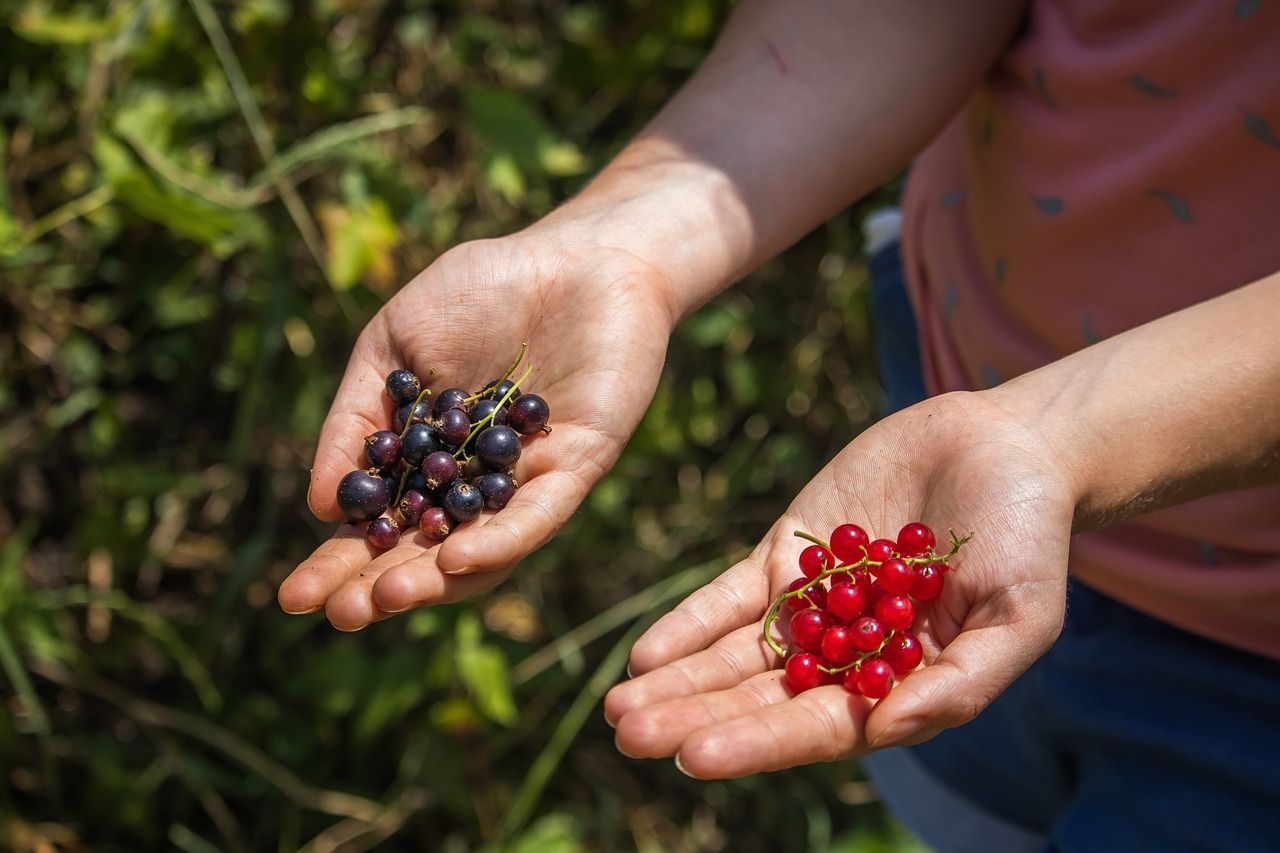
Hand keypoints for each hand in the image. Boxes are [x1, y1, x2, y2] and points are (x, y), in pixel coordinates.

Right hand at [278, 221, 673, 628]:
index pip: (381, 525)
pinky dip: (499, 539)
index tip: (294, 598)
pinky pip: (538, 515)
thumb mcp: (394, 344)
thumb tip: (321, 504)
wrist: (576, 254)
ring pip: (482, 548)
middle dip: (378, 586)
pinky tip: (456, 558)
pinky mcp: (578, 465)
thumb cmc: (482, 290)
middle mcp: (477, 484)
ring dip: (434, 579)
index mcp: (429, 459)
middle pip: (426, 551)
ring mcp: (527, 480)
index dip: (338, 562)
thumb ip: (358, 416)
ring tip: (385, 597)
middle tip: (337, 614)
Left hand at [604, 390, 1075, 777]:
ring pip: (733, 655)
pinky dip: (690, 624)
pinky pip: (730, 597)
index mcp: (894, 688)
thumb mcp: (1020, 616)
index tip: (693, 755)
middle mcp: (842, 659)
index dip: (756, 743)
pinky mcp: (788, 555)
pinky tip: (646, 654)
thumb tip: (885, 728)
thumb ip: (959, 680)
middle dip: (693, 719)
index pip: (816, 728)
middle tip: (629, 735)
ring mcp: (809, 606)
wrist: (1005, 448)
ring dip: (677, 682)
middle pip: (757, 699)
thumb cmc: (1029, 540)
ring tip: (618, 709)